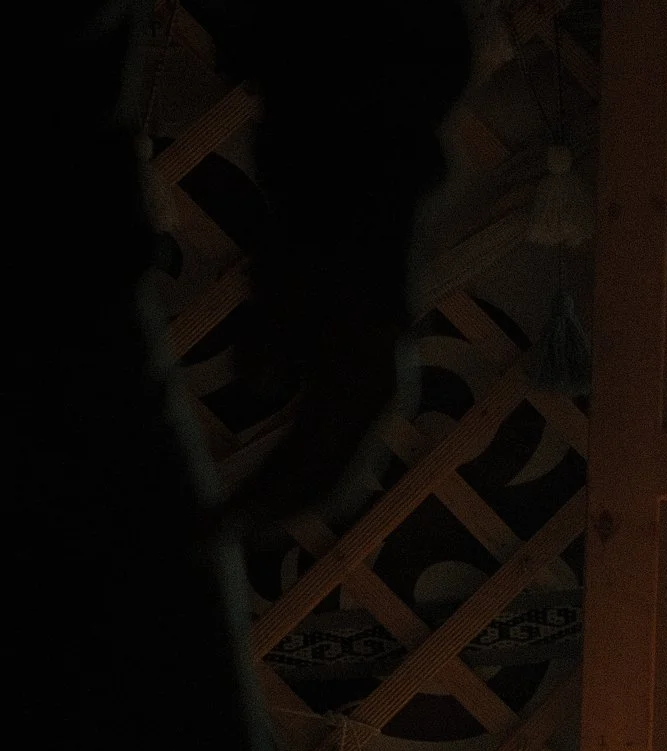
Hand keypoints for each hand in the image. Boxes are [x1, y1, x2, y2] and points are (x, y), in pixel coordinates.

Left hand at [225, 256, 408, 549]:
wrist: (363, 212)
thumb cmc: (322, 246)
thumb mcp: (289, 282)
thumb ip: (275, 332)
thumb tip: (260, 378)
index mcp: (370, 382)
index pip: (311, 464)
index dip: (262, 505)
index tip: (214, 530)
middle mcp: (379, 401)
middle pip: (325, 481)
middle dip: (268, 515)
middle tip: (204, 539)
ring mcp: (371, 400)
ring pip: (327, 471)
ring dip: (278, 500)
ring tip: (227, 521)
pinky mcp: (355, 393)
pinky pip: (322, 451)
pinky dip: (289, 475)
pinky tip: (257, 486)